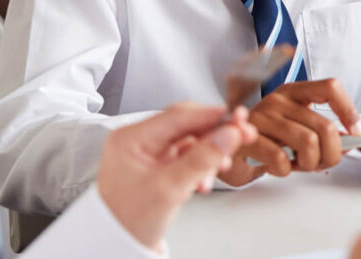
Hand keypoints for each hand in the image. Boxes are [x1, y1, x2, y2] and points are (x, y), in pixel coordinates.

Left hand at [97, 103, 256, 249]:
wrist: (117, 247)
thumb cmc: (129, 221)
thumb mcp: (169, 188)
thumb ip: (202, 159)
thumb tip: (230, 134)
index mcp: (131, 138)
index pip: (178, 115)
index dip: (211, 115)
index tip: (238, 118)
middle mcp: (139, 140)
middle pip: (187, 125)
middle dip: (214, 135)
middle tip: (243, 136)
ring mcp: (149, 153)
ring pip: (190, 140)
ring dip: (209, 153)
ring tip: (221, 167)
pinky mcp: (158, 166)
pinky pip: (186, 155)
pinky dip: (200, 165)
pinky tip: (206, 178)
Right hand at [217, 78, 360, 185]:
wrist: (227, 151)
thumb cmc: (267, 140)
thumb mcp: (298, 130)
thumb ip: (323, 132)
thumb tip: (350, 139)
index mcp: (294, 92)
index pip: (330, 88)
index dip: (348, 110)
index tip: (355, 131)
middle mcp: (279, 99)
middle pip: (324, 126)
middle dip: (330, 153)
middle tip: (320, 163)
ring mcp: (262, 116)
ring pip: (308, 142)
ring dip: (309, 164)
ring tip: (297, 165)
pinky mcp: (246, 137)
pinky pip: (281, 158)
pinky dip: (285, 170)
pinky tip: (277, 168)